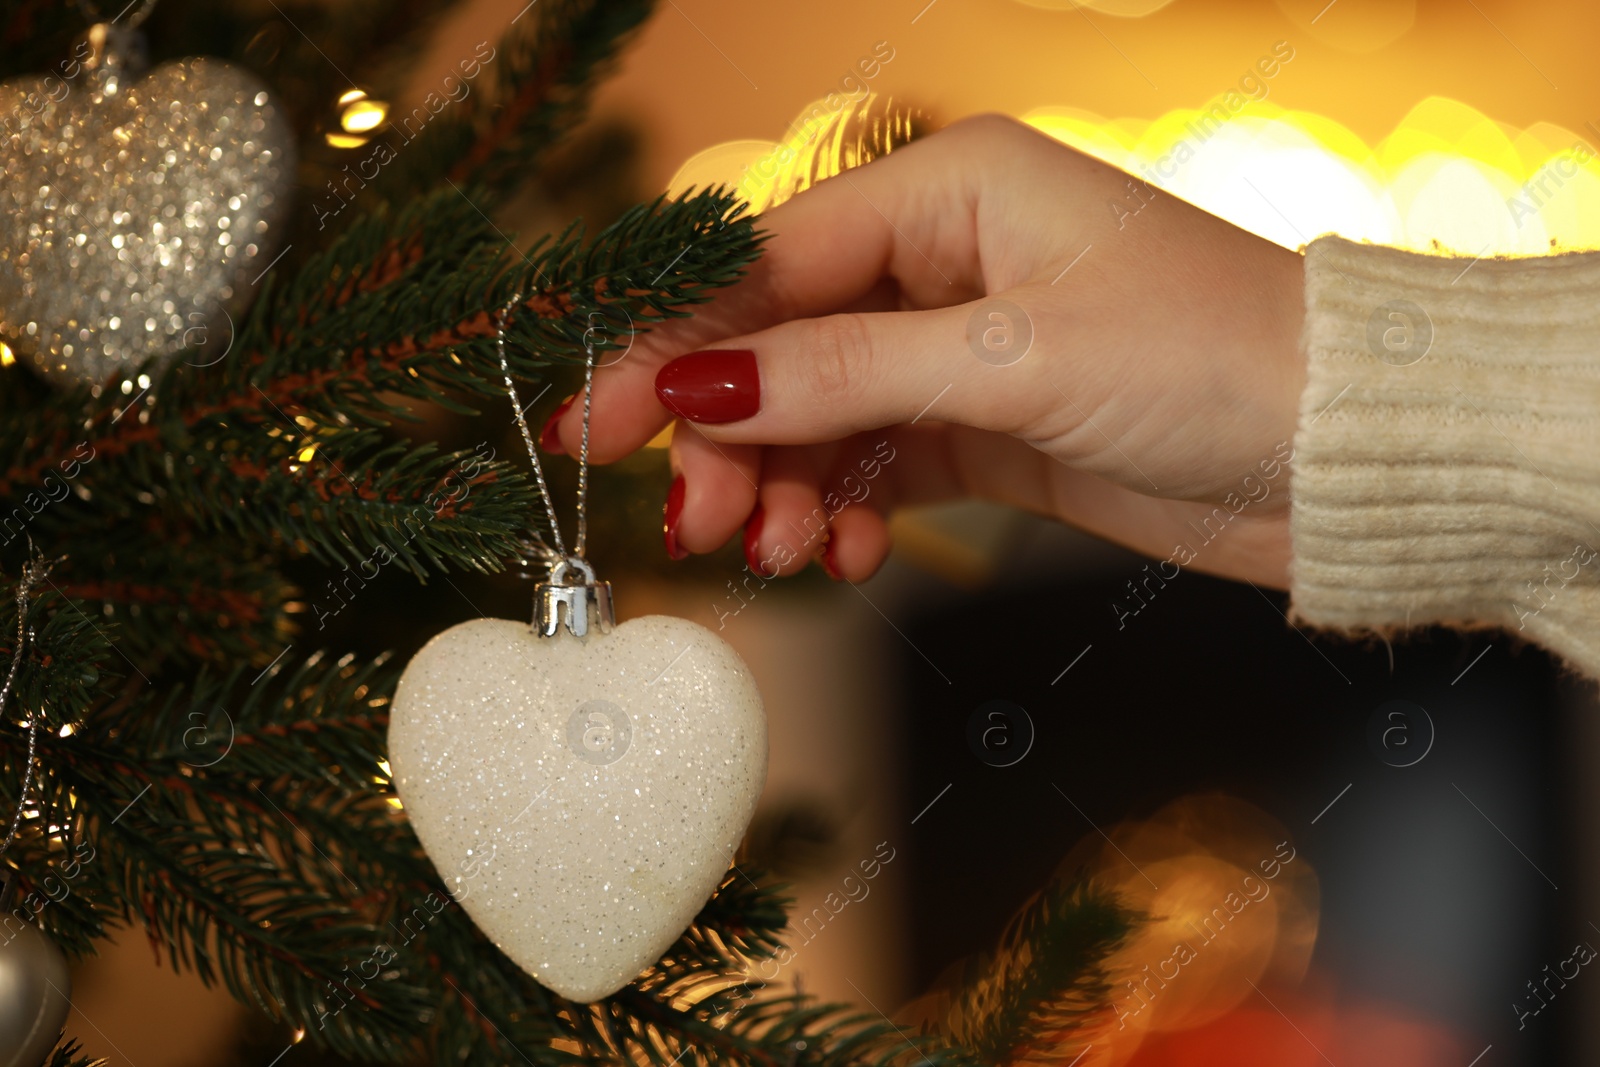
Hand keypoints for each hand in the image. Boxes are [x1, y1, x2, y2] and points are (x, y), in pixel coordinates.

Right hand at [542, 114, 1307, 586]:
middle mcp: (946, 258)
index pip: (767, 266)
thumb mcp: (1012, 362)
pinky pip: (875, 461)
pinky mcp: (985, 425)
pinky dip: (848, 508)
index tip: (592, 421)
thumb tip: (695, 390)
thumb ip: (844, 373)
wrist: (1342, 457)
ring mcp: (961, 347)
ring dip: (787, 486)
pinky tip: (846, 550)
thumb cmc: (1210, 361)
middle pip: (779, 346)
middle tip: (699, 524)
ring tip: (784, 553)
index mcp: (952, 190)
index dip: (673, 347)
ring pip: (819, 413)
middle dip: (732, 437)